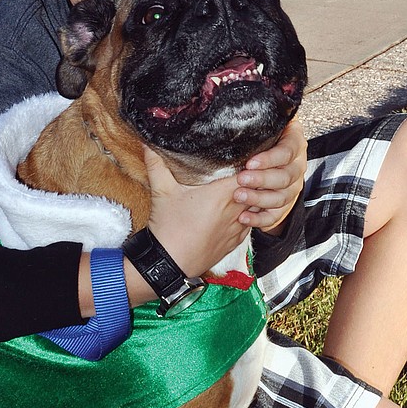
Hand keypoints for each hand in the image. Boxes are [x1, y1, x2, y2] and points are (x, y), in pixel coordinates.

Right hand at [142, 147, 249, 279]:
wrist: (170, 264)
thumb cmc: (169, 228)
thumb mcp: (162, 192)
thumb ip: (157, 164)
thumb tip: (147, 143)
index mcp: (223, 194)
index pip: (252, 174)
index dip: (253, 163)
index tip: (247, 156)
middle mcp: (236, 210)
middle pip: (259, 190)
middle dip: (256, 179)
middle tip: (249, 169)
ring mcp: (237, 228)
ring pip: (258, 208)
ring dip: (254, 198)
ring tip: (246, 188)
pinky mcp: (235, 242)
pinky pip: (250, 224)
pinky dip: (248, 216)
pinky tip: (238, 211)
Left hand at [235, 117, 306, 232]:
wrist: (263, 161)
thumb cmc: (257, 141)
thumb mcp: (259, 129)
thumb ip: (253, 125)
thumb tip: (231, 116)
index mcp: (293, 142)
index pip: (288, 150)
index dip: (270, 159)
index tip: (250, 163)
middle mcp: (297, 164)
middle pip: (286, 176)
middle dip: (262, 180)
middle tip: (241, 180)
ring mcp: (293, 186)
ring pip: (282, 197)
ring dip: (259, 199)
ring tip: (239, 197)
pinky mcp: (285, 205)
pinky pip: (277, 216)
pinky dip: (260, 219)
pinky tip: (244, 217)